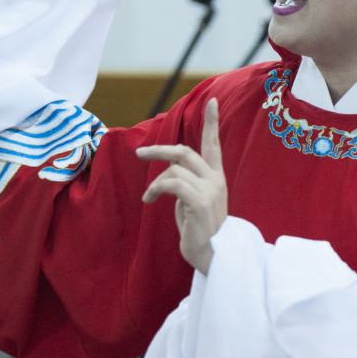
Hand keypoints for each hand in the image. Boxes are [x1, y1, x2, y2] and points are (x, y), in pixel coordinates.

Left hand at [136, 98, 226, 274]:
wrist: (212, 256)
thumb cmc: (199, 230)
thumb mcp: (192, 201)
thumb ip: (185, 183)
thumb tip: (168, 174)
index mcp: (216, 178)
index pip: (214, 144)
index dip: (212, 122)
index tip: (212, 101)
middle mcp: (216, 181)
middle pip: (185, 151)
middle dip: (160, 150)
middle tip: (140, 154)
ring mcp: (210, 190)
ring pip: (175, 169)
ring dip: (156, 182)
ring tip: (149, 197)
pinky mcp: (200, 202)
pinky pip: (172, 184)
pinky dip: (156, 189)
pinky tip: (150, 200)